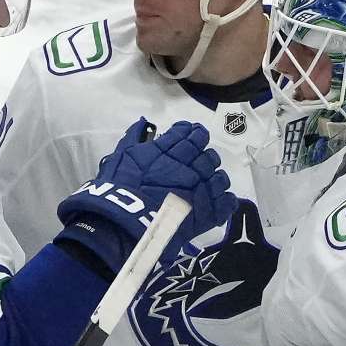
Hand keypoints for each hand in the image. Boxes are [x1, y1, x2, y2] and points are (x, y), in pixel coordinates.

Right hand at [56, 119, 236, 271]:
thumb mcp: (122, 156)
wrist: (126, 221)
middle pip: (208, 155)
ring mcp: (201, 189)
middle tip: (197, 161)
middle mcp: (190, 166)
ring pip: (220, 177)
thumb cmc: (119, 188)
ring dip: (215, 177)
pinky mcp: (207, 213)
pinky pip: (226, 202)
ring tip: (207, 183)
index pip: (190, 134)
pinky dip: (225, 200)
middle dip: (204, 156)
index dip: (192, 132)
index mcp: (171, 151)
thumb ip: (134, 138)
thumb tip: (143, 124)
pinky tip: (218, 200)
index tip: (191, 134)